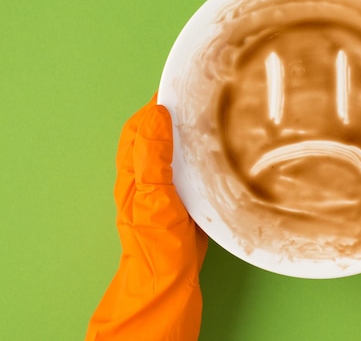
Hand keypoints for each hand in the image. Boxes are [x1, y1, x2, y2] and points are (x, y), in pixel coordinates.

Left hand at [86, 95, 208, 340]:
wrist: (169, 281)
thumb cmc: (157, 242)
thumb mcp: (154, 195)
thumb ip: (154, 156)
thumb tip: (157, 113)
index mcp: (134, 170)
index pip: (140, 126)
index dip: (156, 103)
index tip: (179, 84)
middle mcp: (147, 176)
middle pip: (158, 134)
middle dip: (175, 113)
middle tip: (202, 97)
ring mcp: (166, 189)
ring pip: (176, 151)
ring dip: (190, 133)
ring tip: (215, 117)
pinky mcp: (184, 201)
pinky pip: (192, 169)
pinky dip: (202, 156)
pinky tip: (220, 154)